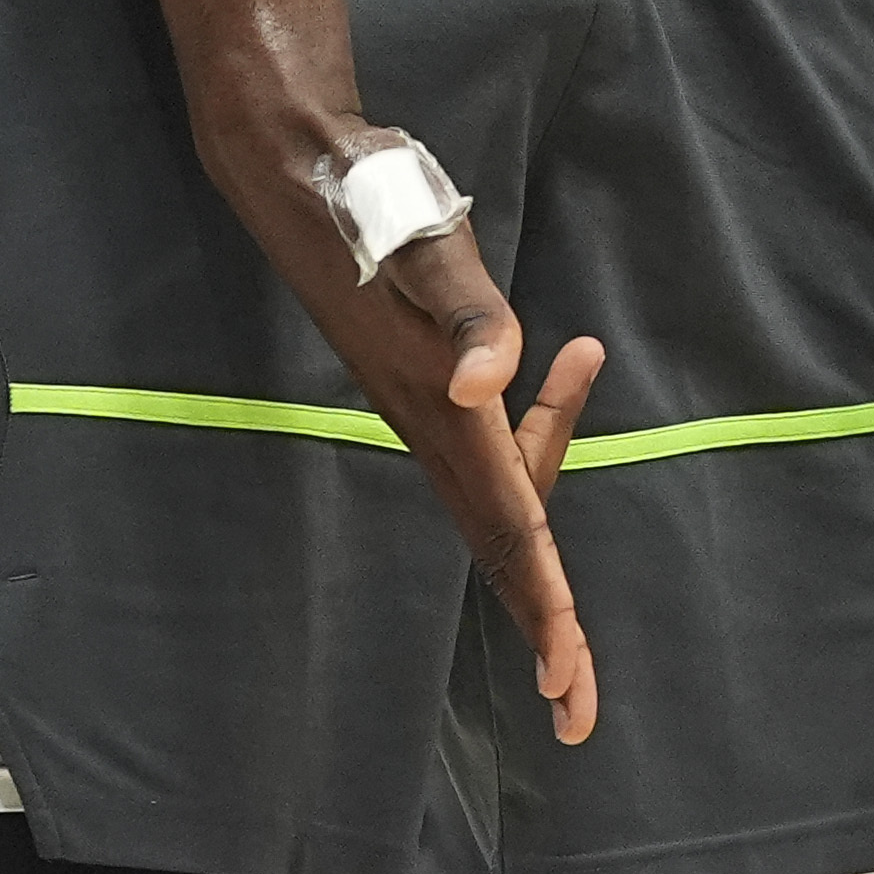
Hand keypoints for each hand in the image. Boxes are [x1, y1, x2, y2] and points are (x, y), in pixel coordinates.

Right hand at [238, 137, 605, 744]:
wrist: (295, 166)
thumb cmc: (368, 200)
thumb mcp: (428, 248)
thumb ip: (467, 314)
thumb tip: (485, 384)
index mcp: (440, 406)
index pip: (507, 524)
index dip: (544, 603)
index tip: (570, 678)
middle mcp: (431, 418)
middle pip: (499, 541)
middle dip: (541, 623)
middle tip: (578, 707)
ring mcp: (421, 402)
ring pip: (492, 498)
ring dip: (534, 564)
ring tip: (571, 626)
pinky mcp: (419, 377)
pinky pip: (483, 441)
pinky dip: (534, 439)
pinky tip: (563, 387)